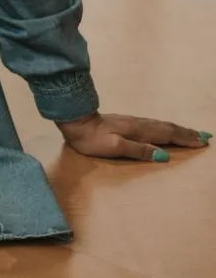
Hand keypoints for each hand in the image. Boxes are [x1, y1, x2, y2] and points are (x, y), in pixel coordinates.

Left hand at [56, 111, 211, 161]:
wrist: (75, 122)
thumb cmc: (92, 139)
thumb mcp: (114, 147)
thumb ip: (138, 150)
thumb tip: (163, 156)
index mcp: (139, 131)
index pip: (167, 135)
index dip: (185, 139)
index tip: (202, 142)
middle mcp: (139, 124)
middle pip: (168, 128)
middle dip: (187, 133)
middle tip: (204, 137)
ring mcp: (133, 122)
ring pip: (161, 125)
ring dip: (178, 129)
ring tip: (191, 133)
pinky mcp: (127, 123)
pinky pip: (154, 125)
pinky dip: (165, 127)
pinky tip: (165, 130)